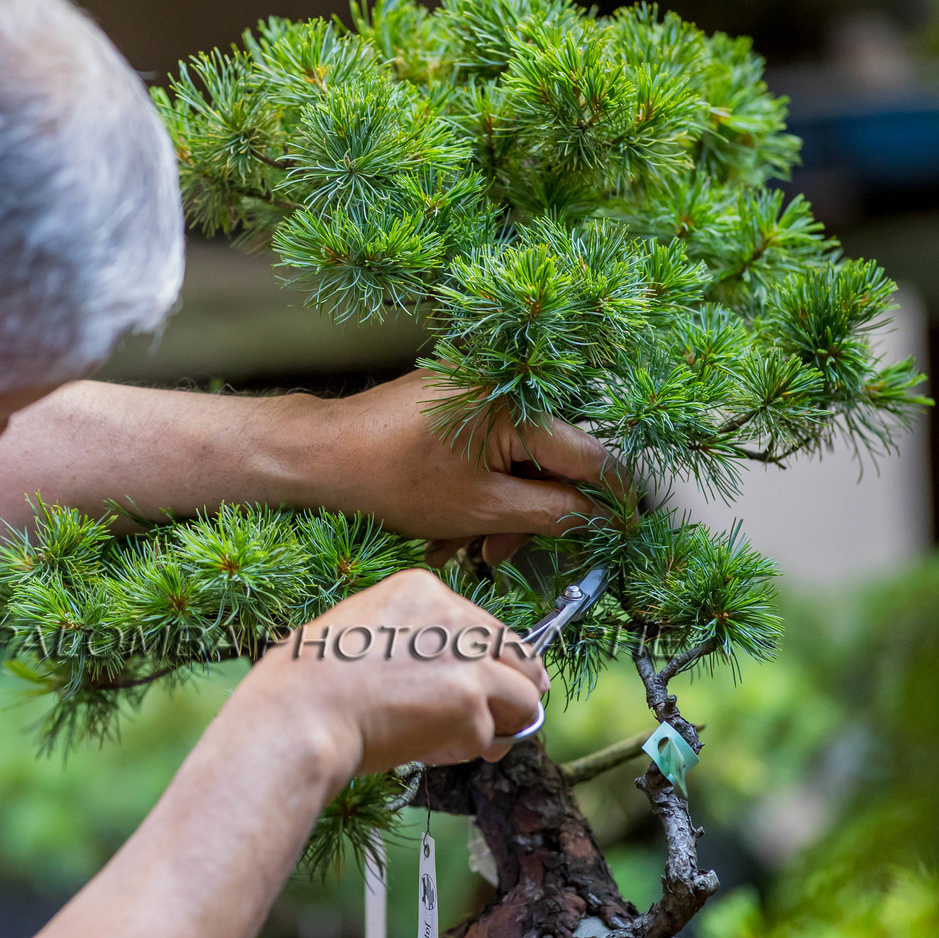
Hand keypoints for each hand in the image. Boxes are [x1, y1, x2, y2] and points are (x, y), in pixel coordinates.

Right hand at [244, 567, 548, 775]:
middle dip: (510, 694)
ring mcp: (466, 655)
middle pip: (518, 656)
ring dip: (496, 726)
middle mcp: (452, 613)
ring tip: (453, 742)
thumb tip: (450, 679)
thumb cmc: (310, 683)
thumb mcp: (362, 632)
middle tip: (494, 725)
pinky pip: (493, 736)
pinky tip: (426, 750)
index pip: (484, 626)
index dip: (486, 665)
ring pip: (524, 698)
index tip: (475, 689)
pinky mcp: (469, 699)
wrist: (298, 714)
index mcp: (421, 589)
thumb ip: (413, 642)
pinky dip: (466, 751)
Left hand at [275, 371, 620, 565]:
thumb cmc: (390, 478)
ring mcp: (473, 392)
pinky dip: (475, 486)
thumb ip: (552, 512)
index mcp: (519, 405)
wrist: (321, 457)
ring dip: (499, 508)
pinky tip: (446, 521)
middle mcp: (502, 387)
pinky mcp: (450, 403)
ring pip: (514, 460)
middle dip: (532, 513)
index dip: (607, 499)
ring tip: (464, 543)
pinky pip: (484, 448)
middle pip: (550, 459)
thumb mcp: (481, 508)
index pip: (592, 455)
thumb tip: (600, 517)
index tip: (616, 529)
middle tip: (501, 550)